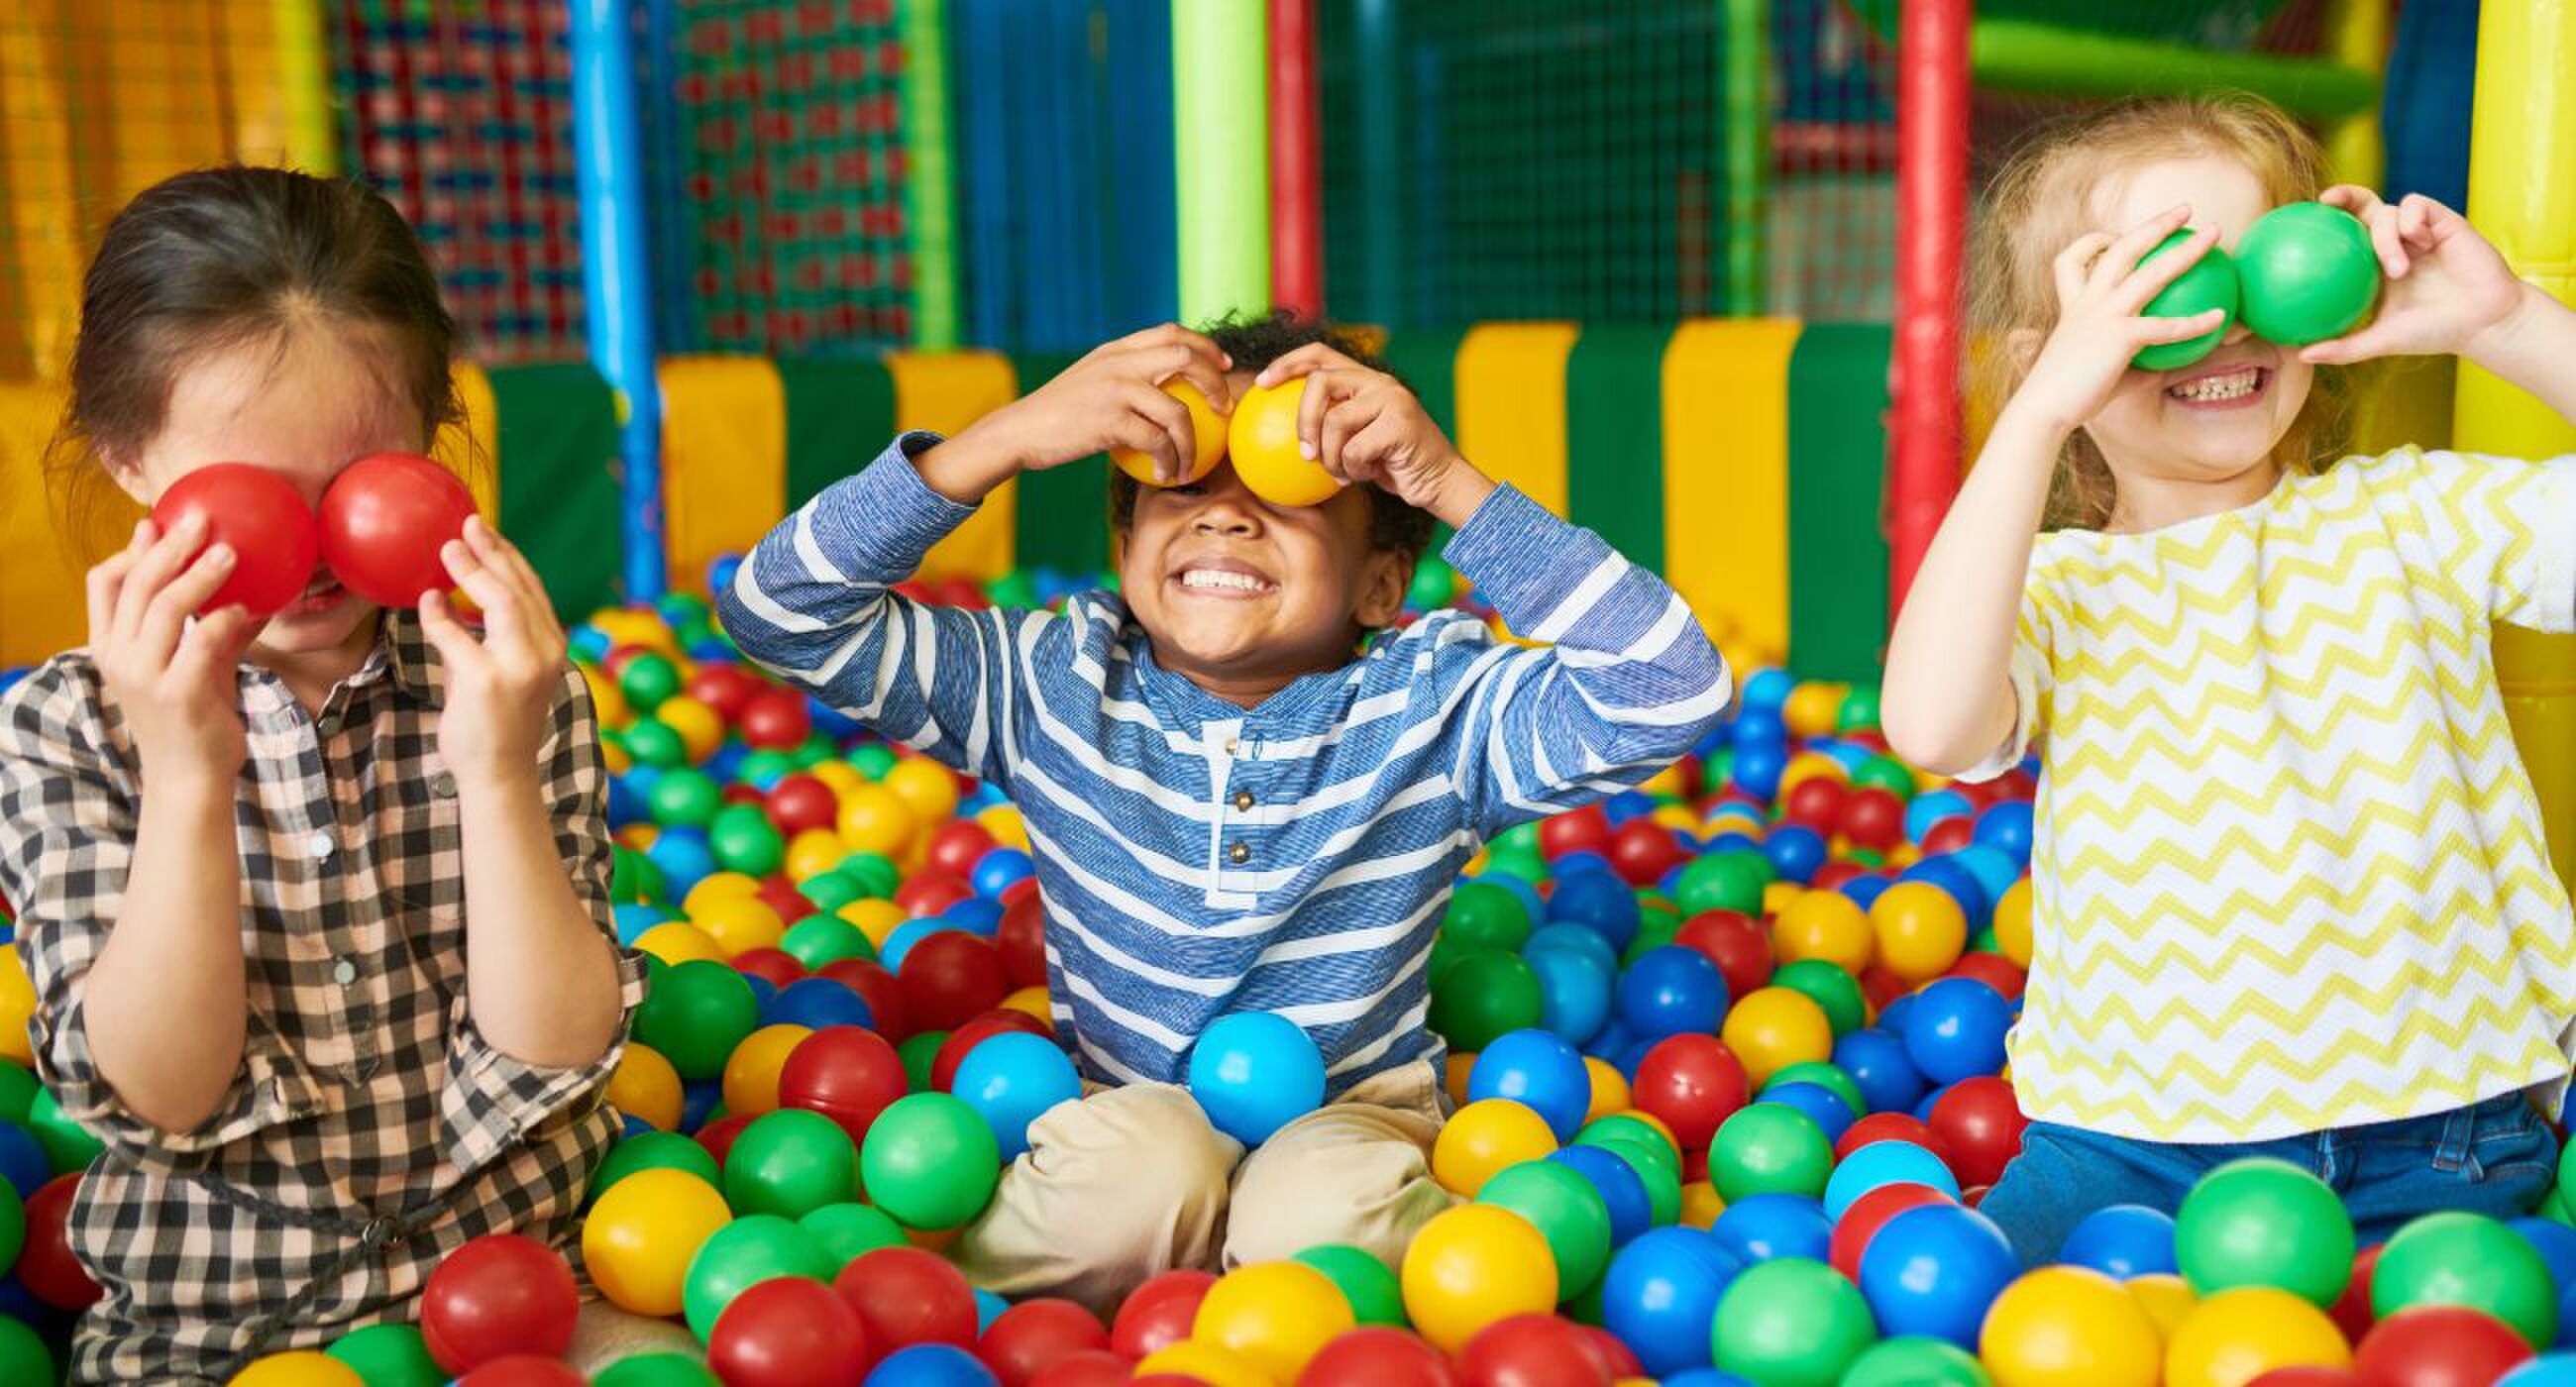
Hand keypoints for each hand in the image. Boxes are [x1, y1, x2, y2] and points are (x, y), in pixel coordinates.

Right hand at [87, 514, 256, 788]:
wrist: (190, 778)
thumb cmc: (193, 717)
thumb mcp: (192, 664)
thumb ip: (205, 627)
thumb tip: (238, 587)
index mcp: (110, 646)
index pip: (103, 583)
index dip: (130, 549)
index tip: (158, 524)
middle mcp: (118, 658)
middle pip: (136, 584)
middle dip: (169, 547)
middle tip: (202, 520)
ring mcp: (144, 676)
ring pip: (165, 607)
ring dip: (200, 574)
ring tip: (230, 552)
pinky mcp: (178, 694)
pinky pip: (201, 642)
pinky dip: (224, 619)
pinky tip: (248, 610)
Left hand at [419, 516, 564, 790]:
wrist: (500, 774)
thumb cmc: (497, 722)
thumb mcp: (503, 671)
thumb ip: (487, 636)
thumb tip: (448, 599)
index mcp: (553, 647)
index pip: (533, 590)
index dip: (510, 556)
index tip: (487, 532)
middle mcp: (544, 652)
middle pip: (518, 587)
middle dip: (492, 550)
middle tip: (466, 524)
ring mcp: (518, 666)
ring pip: (498, 600)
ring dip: (470, 570)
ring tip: (446, 549)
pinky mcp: (486, 680)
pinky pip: (455, 634)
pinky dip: (437, 615)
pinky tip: (426, 601)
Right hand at [931, 324, 1234, 495]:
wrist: (1019, 430)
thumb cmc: (1057, 414)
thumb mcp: (1091, 380)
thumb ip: (1123, 376)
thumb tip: (1165, 391)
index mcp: (1116, 350)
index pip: (1171, 333)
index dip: (1205, 346)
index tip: (1223, 366)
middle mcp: (1119, 363)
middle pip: (1185, 358)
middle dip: (1214, 383)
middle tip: (1223, 408)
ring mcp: (1115, 390)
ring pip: (1177, 410)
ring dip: (1192, 442)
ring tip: (1190, 463)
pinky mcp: (1110, 421)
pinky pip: (1157, 442)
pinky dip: (1169, 461)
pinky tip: (1167, 474)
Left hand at [1257, 344, 1486, 519]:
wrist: (1440, 482)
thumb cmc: (1394, 465)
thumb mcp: (1355, 442)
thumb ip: (1331, 426)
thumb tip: (1278, 432)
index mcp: (1365, 380)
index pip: (1319, 354)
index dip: (1287, 363)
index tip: (1262, 384)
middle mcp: (1379, 382)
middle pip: (1319, 383)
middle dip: (1303, 421)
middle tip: (1305, 453)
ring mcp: (1392, 399)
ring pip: (1334, 421)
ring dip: (1331, 457)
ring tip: (1343, 473)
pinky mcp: (1400, 423)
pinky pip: (1354, 449)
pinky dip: (1354, 470)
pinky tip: (1367, 474)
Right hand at [2007, 205, 2231, 436]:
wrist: (2042, 410)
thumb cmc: (2067, 398)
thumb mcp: (2099, 373)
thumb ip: (2132, 366)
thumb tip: (2162, 369)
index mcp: (2074, 306)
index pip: (2073, 260)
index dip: (2092, 241)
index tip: (2111, 235)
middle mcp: (2088, 302)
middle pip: (2122, 249)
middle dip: (2155, 224)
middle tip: (2186, 208)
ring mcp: (2104, 315)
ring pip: (2150, 271)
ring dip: (2186, 248)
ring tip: (2216, 233)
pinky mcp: (2119, 337)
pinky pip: (2164, 325)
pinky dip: (2195, 321)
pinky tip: (2220, 318)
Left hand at [2301, 187, 2531, 365]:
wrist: (2484, 322)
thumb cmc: (2434, 332)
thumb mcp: (2382, 340)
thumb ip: (2343, 347)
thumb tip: (2300, 355)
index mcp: (2375, 266)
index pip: (2344, 237)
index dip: (2323, 226)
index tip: (2295, 222)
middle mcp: (2395, 243)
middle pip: (2363, 208)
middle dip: (2344, 195)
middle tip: (2325, 201)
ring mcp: (2419, 232)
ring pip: (2388, 212)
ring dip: (2387, 238)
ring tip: (2398, 269)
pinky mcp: (2443, 222)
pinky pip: (2417, 206)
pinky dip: (2412, 219)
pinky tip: (2418, 239)